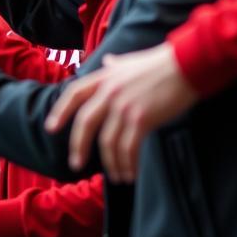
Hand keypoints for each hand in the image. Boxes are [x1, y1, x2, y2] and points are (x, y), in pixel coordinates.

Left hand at [46, 44, 198, 180]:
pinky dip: (128, 164)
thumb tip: (107, 60)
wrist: (185, 64)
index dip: (60, 111)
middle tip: (75, 164)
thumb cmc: (160, 64)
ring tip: (117, 176)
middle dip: (78, 146)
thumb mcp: (131, 61)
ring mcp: (124, 105)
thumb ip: (115, 65)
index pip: (74, 93)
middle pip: (85, 122)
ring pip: (108, 141)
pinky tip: (131, 173)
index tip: (50, 127)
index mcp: (105, 76)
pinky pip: (128, 148)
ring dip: (111, 163)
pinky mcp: (141, 118)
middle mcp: (110, 91)